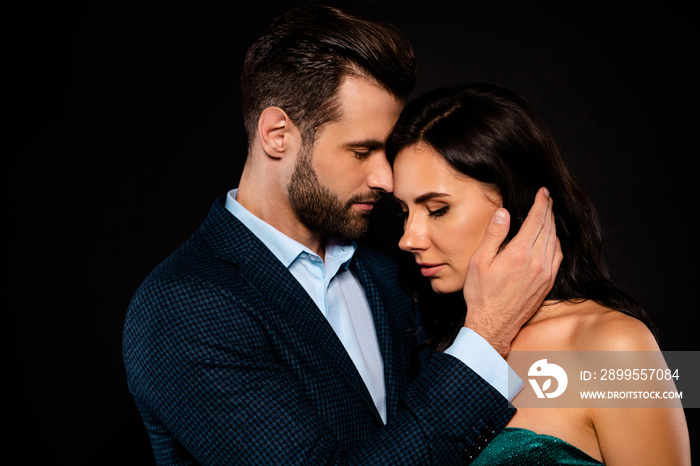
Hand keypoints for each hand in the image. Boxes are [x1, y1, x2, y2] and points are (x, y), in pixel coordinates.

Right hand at [463, 187, 562, 356]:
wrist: (493, 324)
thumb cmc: (481, 294)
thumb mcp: (479, 261)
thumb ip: (494, 235)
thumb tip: (503, 213)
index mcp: (520, 253)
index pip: (536, 220)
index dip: (540, 203)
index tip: (542, 191)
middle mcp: (537, 262)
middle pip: (549, 228)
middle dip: (548, 210)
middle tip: (545, 198)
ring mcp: (545, 273)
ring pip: (556, 241)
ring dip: (552, 225)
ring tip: (547, 215)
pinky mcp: (548, 283)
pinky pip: (558, 256)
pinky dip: (556, 242)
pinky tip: (550, 239)